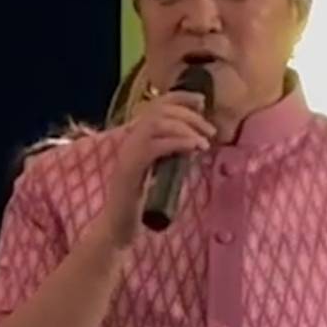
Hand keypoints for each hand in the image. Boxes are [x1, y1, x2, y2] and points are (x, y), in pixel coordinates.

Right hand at [96, 90, 215, 249]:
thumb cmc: (140, 205)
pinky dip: (177, 143)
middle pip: (158, 110)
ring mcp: (127, 155)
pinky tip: (193, 148)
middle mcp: (129, 142)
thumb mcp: (161, 173)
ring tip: (204, 142)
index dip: (179, 97)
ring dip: (186, 127)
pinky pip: (154, 147)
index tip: (202, 101)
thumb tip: (196, 141)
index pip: (155, 105)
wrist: (117, 230)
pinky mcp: (129, 171)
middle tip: (209, 131)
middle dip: (188, 114)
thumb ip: (172, 155)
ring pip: (156, 124)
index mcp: (136, 139)